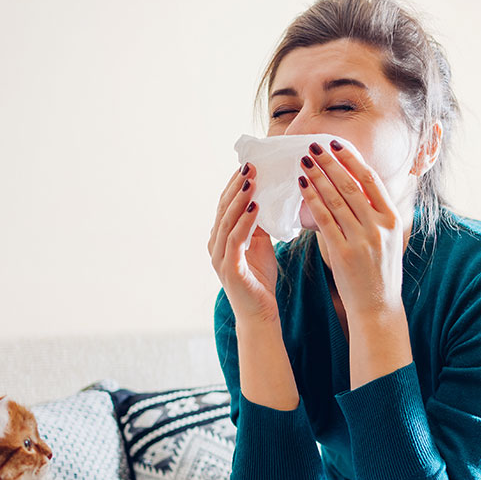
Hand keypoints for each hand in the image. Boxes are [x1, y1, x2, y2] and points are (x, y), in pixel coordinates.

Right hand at [208, 163, 278, 322]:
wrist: (260, 314)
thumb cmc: (260, 279)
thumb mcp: (261, 244)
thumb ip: (258, 224)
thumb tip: (265, 198)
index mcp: (221, 237)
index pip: (226, 205)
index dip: (235, 185)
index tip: (248, 165)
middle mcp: (215, 245)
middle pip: (223, 208)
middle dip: (236, 186)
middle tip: (250, 166)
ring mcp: (219, 257)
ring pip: (227, 221)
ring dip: (240, 199)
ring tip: (252, 181)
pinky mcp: (229, 269)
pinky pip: (235, 240)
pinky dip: (244, 221)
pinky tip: (255, 207)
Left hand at [297, 140, 405, 318]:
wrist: (377, 306)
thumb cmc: (379, 271)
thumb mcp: (386, 238)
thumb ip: (375, 213)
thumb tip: (357, 184)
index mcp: (392, 220)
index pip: (371, 180)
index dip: (352, 159)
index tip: (336, 143)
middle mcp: (379, 227)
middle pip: (352, 186)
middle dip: (331, 163)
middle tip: (313, 145)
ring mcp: (362, 240)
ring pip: (337, 200)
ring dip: (318, 177)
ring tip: (304, 162)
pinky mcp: (343, 253)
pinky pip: (325, 221)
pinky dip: (313, 201)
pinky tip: (303, 187)